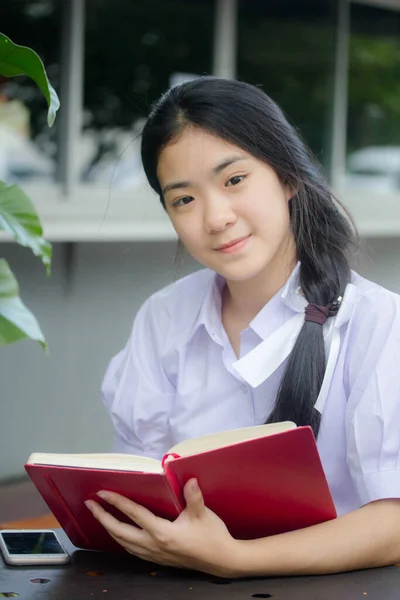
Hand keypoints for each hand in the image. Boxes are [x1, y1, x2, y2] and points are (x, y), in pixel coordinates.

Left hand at [85, 479, 242, 577]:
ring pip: (124, 543)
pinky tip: (120, 534)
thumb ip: (194, 496)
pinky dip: (121, 540)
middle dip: (103, 518)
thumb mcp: (203, 514)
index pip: (134, 514)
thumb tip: (189, 480)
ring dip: (109, 529)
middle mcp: (154, 545)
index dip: (117, 503)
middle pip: (120, 532)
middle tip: (90, 505)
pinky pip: (132, 550)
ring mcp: (155, 554)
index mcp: (162, 533)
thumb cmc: (212, 536)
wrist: (222, 560)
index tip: (102, 493)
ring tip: (100, 517)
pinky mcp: (158, 559)